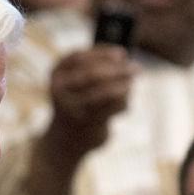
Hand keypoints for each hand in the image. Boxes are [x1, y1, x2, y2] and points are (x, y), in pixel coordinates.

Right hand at [28, 47, 136, 194]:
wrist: (65, 141)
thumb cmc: (77, 103)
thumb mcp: (79, 82)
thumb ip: (97, 66)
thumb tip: (124, 57)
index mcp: (56, 75)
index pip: (79, 58)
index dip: (103, 53)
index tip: (122, 54)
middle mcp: (60, 91)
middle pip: (93, 75)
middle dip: (119, 70)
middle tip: (137, 68)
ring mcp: (73, 109)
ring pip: (106, 92)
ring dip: (125, 87)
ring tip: (130, 86)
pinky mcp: (88, 124)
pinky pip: (114, 108)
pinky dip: (124, 103)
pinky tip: (124, 104)